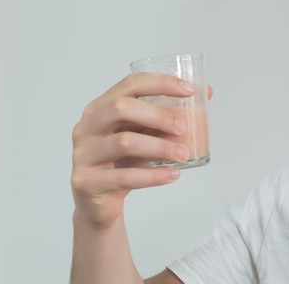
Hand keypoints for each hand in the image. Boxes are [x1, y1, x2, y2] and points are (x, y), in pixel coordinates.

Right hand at [71, 73, 210, 229]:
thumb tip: (206, 93)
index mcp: (100, 108)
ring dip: (160, 147)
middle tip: (184, 127)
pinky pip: (124, 177)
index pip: (130, 84)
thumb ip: (167, 115)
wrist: (99, 204)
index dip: (161, 83)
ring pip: (124, 142)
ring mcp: (83, 154)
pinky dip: (153, 176)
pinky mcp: (86, 181)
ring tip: (184, 155)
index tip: (190, 90)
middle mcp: (86, 126)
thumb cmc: (123, 162)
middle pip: (121, 108)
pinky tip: (173, 175)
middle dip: (158, 115)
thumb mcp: (144, 135)